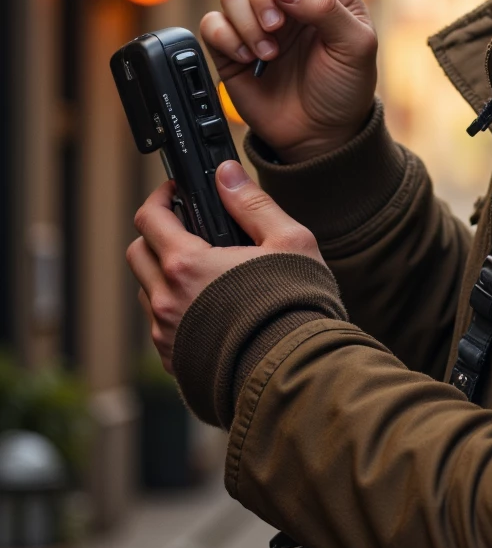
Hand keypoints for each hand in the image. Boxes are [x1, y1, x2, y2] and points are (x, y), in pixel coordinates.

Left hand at [127, 163, 322, 369]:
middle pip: (138, 254)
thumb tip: (226, 174)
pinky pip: (161, 328)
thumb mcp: (288, 242)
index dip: (160, 197)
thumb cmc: (296, 308)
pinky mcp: (175, 362)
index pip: (149, 218)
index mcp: (187, 266)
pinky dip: (176, 312)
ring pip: (146, 292)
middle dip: (156, 235)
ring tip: (202, 274)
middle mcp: (167, 301)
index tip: (174, 192)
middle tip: (185, 230)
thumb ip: (252, 204)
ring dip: (164, 276)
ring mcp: (167, 335)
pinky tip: (209, 311)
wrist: (296, 373)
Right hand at [200, 0, 376, 161]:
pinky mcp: (232, 44)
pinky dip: (227, 37)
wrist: (320, 135)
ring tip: (268, 52)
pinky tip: (249, 58)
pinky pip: (212, 23)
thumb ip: (326, 9)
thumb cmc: (345, 88)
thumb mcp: (356, 47)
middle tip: (278, 27)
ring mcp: (259, 19)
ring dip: (247, 19)